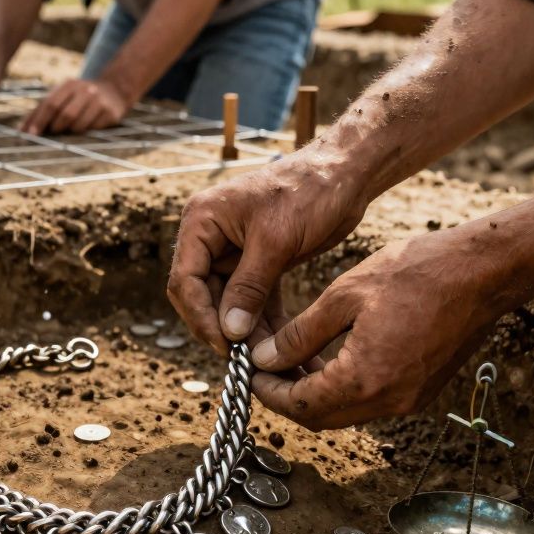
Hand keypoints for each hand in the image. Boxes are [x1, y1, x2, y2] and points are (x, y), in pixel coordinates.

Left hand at [21, 78, 129, 134]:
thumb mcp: (63, 96)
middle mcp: (85, 90)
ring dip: (69, 131)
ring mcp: (98, 101)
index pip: (50, 104)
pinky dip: (85, 131)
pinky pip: (92, 129)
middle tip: (51, 134)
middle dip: (53, 127)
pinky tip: (87, 127)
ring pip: (77, 124)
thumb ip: (43, 110)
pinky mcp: (110, 112)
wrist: (114, 90)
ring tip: (70, 130)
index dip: (38, 120)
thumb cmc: (80, 98)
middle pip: (63, 114)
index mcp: (69, 85)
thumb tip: (21, 130)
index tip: (29, 135)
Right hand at [167, 147, 368, 353]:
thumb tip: (229, 332)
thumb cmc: (309, 190)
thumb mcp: (276, 240)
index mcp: (202, 221)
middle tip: (245, 361)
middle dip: (223, 329)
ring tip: (268, 362)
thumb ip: (248, 287)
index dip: (200, 316)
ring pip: (230, 304)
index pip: (185, 280)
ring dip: (247, 333)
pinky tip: (281, 349)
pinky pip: (254, 301)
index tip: (225, 345)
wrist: (348, 172)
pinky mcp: (260, 264)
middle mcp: (211, 238)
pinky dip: (265, 324)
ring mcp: (234, 252)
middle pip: (203, 296)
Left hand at [248, 226, 505, 429]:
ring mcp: (409, 400)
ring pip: (345, 413)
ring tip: (288, 361)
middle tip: (264, 369)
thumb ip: (301, 334)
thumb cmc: (419, 272)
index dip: (267, 392)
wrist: (486, 271)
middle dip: (286, 398)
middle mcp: (389, 401)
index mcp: (365, 379)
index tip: (248, 371)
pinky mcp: (421, 391)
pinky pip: (370, 402)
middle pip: (320, 419)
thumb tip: (266, 359)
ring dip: (314, 395)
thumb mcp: (345, 294)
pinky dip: (342, 389)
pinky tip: (326, 360)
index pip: (299, 405)